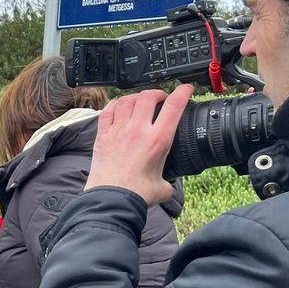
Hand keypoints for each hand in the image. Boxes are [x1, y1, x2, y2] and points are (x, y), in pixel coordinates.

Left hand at [84, 84, 191, 205]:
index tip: (186, 89)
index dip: (183, 92)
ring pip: (127, 100)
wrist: (111, 199)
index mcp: (158, 139)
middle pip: (148, 96)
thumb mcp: (163, 186)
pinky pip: (107, 111)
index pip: (174, 106)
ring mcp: (118, 131)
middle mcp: (138, 130)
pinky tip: (119, 107)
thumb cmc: (135, 194)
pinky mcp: (102, 136)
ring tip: (140, 100)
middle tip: (161, 98)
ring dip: (136, 96)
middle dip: (158, 93)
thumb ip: (169, 180)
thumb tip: (168, 182)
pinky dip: (115, 104)